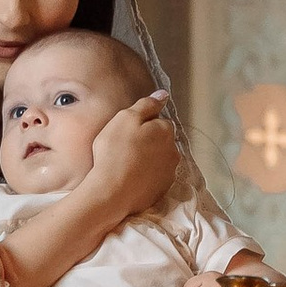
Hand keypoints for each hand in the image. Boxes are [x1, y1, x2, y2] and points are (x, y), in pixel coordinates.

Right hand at [86, 90, 178, 222]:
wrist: (112, 191)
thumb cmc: (115, 151)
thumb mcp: (125, 118)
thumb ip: (146, 105)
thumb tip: (163, 95)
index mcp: (166, 130)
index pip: (159, 121)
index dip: (142, 125)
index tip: (127, 132)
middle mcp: (174, 150)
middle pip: (162, 141)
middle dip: (149, 142)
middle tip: (125, 148)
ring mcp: (169, 172)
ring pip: (160, 159)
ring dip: (149, 159)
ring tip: (128, 164)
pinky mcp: (162, 189)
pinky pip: (155, 177)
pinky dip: (147, 176)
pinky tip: (132, 178)